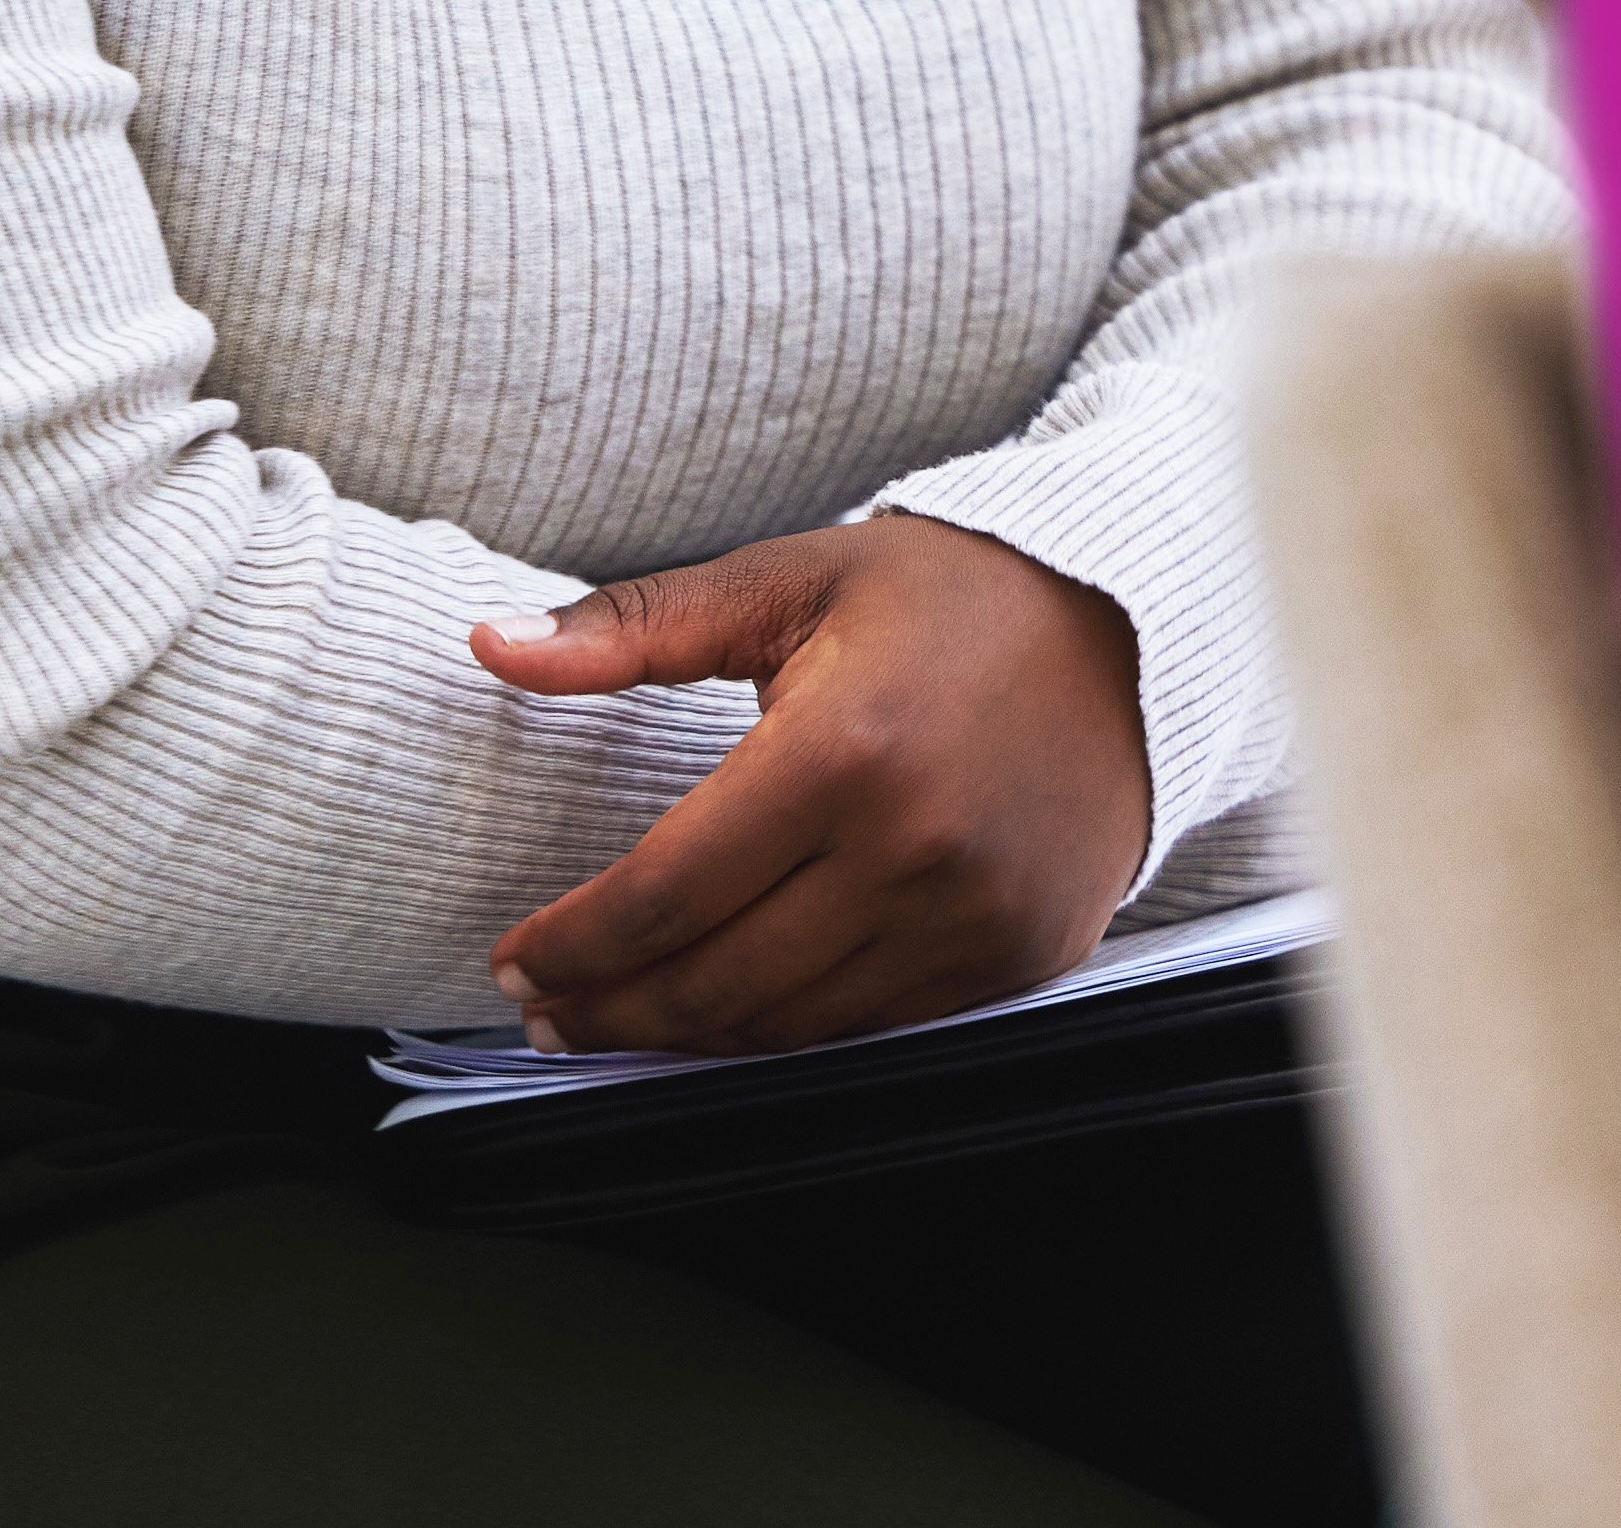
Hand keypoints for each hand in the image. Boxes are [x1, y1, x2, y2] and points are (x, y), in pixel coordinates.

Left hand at [471, 515, 1152, 1055]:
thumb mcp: (787, 582)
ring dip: (689, 1038)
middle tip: (545, 1012)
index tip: (516, 957)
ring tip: (620, 1020)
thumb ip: (632, 625)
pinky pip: (873, 1030)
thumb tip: (490, 643)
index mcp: (840, 752)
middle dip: (612, 1011)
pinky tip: (732, 1015)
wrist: (1129, 628)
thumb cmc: (946, 596)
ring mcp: (971, 919)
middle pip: (718, 982)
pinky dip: (789, 1035)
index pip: (667, 891)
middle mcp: (911, 852)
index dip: (576, 943)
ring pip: (791, 1027)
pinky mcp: (1015, 960)